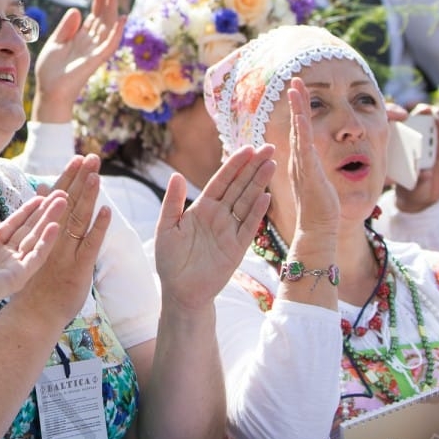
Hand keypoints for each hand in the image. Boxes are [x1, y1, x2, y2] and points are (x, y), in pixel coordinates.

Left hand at [0, 192, 64, 316]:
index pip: (13, 225)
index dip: (27, 210)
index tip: (41, 196)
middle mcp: (2, 256)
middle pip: (28, 230)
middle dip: (44, 212)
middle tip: (61, 195)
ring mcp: (12, 267)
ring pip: (35, 240)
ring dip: (49, 221)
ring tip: (63, 203)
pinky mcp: (17, 277)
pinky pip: (35, 258)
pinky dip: (46, 242)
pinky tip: (55, 226)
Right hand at [8, 154, 109, 323]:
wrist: (33, 314)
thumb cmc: (34, 280)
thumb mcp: (31, 245)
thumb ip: (41, 217)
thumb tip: (45, 189)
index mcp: (41, 231)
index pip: (56, 198)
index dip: (68, 178)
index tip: (77, 158)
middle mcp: (51, 238)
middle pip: (67, 204)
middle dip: (79, 179)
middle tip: (91, 157)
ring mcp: (64, 254)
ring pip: (78, 220)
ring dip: (88, 196)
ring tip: (96, 174)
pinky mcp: (78, 270)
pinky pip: (89, 245)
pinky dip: (98, 227)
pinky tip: (106, 211)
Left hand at [32, 0, 123, 122]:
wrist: (49, 91)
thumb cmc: (51, 71)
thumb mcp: (56, 43)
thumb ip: (66, 28)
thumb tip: (77, 10)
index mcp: (81, 38)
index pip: (94, 15)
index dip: (99, 0)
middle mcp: (91, 42)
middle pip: (103, 17)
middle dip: (108, 0)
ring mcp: (95, 50)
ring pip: (107, 26)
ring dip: (112, 9)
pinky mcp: (96, 60)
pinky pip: (109, 44)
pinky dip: (116, 32)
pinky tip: (122, 18)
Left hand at [154, 145, 274, 310]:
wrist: (180, 291)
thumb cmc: (170, 260)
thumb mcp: (166, 227)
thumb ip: (172, 202)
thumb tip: (176, 175)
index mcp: (202, 207)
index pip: (221, 181)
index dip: (234, 165)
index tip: (247, 148)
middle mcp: (219, 216)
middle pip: (239, 186)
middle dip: (253, 167)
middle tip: (269, 147)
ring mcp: (230, 231)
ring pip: (247, 202)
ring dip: (259, 184)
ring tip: (271, 165)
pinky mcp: (237, 248)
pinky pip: (248, 227)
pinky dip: (256, 212)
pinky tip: (266, 196)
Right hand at [285, 77, 340, 234]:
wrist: (317, 231)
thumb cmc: (322, 211)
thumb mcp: (322, 183)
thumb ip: (320, 170)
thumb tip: (322, 162)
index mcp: (302, 161)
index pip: (300, 130)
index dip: (300, 110)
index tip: (299, 92)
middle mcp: (298, 160)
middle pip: (296, 124)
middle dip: (296, 101)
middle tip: (294, 80)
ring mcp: (302, 165)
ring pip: (298, 130)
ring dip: (297, 108)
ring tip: (294, 88)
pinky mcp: (308, 173)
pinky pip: (304, 147)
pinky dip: (302, 129)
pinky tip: (301, 115)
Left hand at [393, 105, 438, 212]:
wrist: (418, 196)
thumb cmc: (406, 186)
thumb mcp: (408, 184)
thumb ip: (417, 179)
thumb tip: (425, 173)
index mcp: (398, 142)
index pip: (395, 121)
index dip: (398, 112)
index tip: (404, 116)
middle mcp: (413, 137)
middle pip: (418, 117)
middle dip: (426, 113)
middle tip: (433, 116)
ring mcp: (429, 140)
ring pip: (435, 121)